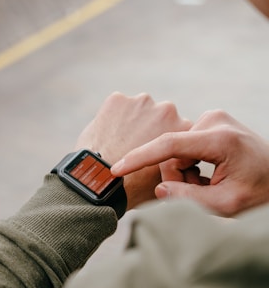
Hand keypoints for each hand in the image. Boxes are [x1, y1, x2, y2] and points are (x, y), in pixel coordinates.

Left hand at [75, 92, 191, 208]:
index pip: (178, 129)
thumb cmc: (135, 188)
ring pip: (138, 109)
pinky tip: (106, 136)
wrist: (102, 182)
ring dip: (132, 121)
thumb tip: (177, 163)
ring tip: (119, 144)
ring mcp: (141, 102)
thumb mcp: (168, 180)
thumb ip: (177, 163)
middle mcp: (167, 109)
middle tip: (135, 148)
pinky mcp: (117, 99)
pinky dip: (112, 118)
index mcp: (185, 129)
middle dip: (150, 128)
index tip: (154, 153)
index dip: (165, 142)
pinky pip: (116, 107)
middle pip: (159, 116)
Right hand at [111, 109, 268, 215]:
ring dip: (183, 173)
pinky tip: (206, 174)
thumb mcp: (227, 205)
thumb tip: (158, 188)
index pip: (169, 145)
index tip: (116, 169)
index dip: (139, 158)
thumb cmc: (261, 193)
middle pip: (170, 152)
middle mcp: (214, 121)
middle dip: (176, 177)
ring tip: (206, 184)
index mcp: (221, 139)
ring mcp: (212, 119)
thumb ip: (188, 199)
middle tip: (198, 193)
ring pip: (175, 151)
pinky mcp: (210, 123)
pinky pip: (183, 147)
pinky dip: (189, 165)